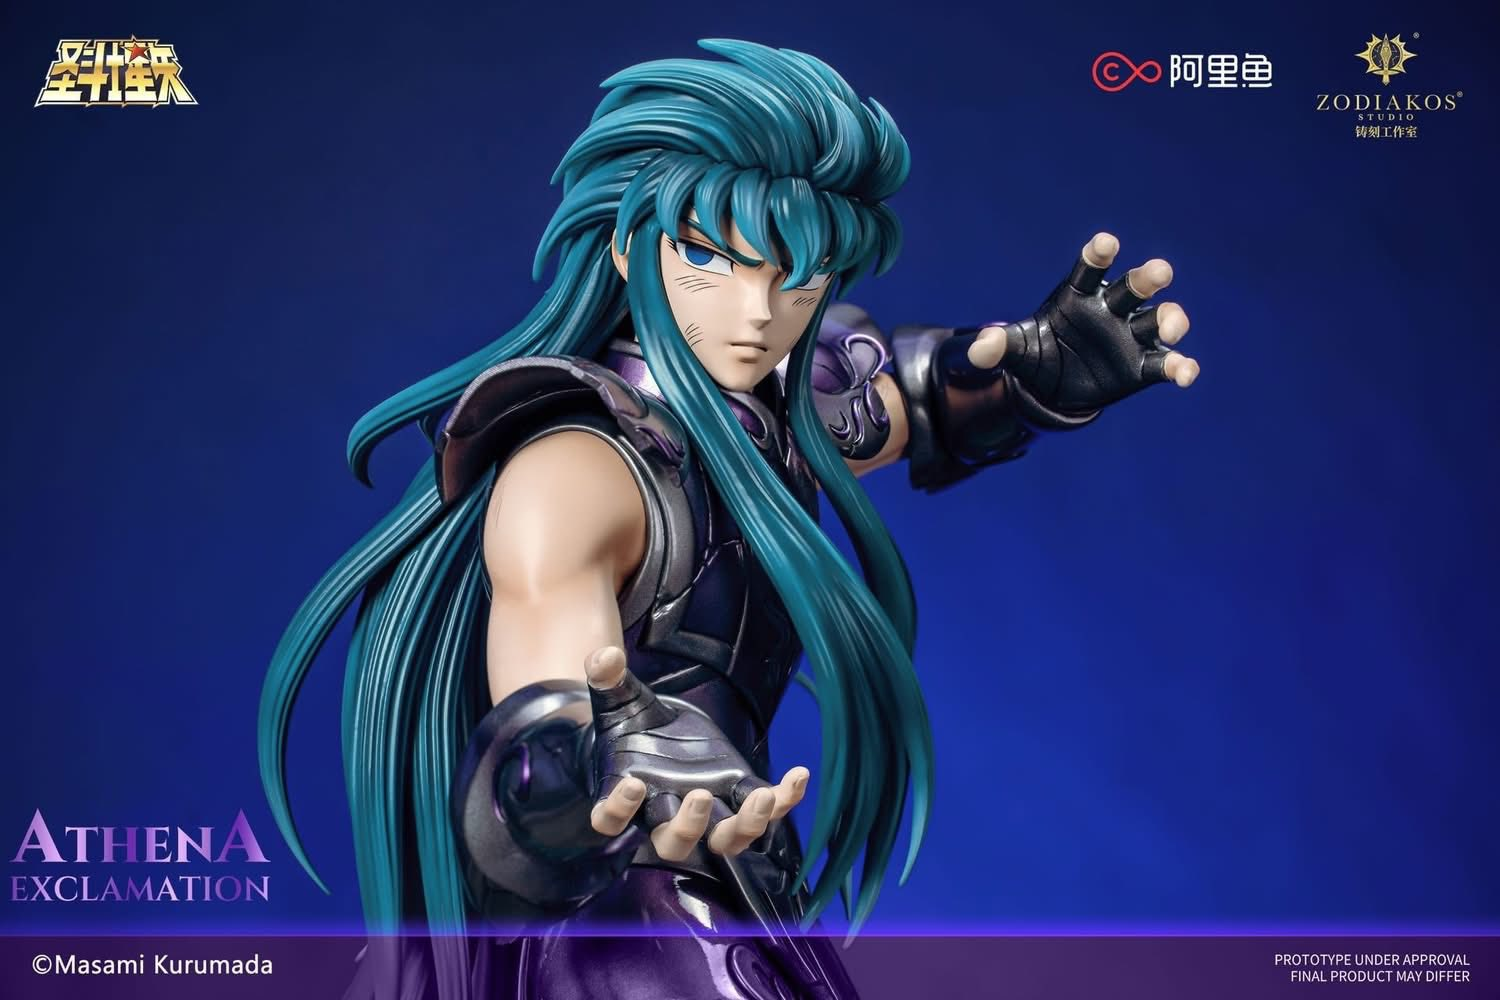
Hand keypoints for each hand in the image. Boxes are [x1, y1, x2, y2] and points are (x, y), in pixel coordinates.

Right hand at [582, 645, 808, 860]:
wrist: (660, 733)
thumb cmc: (632, 725)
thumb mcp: (620, 698)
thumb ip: (607, 679)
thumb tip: (604, 654)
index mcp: (627, 793)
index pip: (610, 819)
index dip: (618, 810)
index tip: (631, 785)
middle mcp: (666, 812)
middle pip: (674, 843)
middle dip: (688, 826)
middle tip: (697, 796)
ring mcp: (707, 809)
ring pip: (726, 840)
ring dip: (747, 826)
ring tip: (762, 798)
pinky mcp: (738, 794)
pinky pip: (765, 809)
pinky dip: (784, 799)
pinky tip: (799, 775)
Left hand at [967, 232, 1199, 413]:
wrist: (1052, 388)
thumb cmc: (1038, 353)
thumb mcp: (1014, 349)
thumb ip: (998, 345)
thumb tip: (980, 347)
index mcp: (1079, 295)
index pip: (1090, 268)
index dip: (1099, 254)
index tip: (1105, 242)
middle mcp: (1112, 309)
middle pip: (1135, 286)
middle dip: (1147, 278)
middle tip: (1158, 271)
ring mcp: (1132, 336)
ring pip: (1160, 319)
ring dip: (1170, 319)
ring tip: (1168, 329)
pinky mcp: (1144, 366)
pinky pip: (1167, 363)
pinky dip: (1181, 367)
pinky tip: (1185, 375)